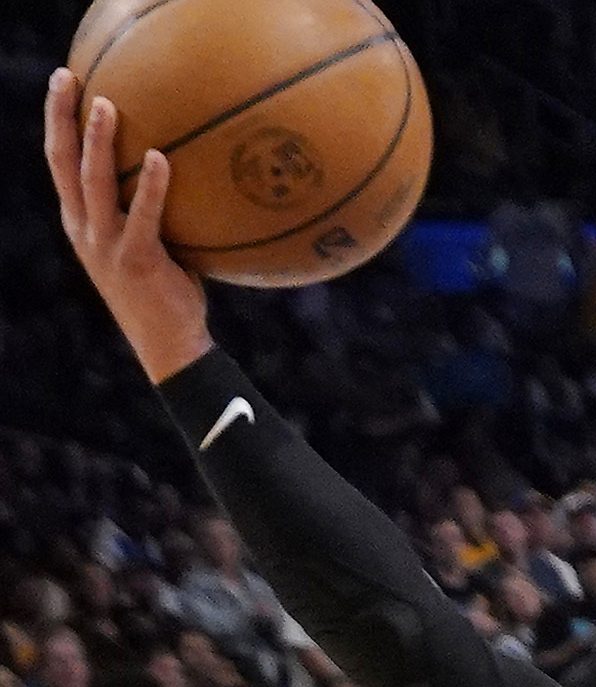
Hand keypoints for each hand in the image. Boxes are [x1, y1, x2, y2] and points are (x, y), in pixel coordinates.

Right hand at [43, 71, 211, 384]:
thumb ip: (152, 211)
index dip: (56, 121)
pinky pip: (143, 216)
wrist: (170, 346)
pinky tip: (159, 157)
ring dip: (96, 142)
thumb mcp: (149, 246)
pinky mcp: (136, 261)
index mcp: (81, 222)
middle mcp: (85, 229)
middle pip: (62, 163)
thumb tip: (185, 168)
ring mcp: (106, 246)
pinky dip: (151, 186)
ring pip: (93, 184)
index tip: (63, 81)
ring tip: (106, 105)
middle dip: (60, 118)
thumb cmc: (167, 293)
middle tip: (67, 77)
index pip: (59, 163)